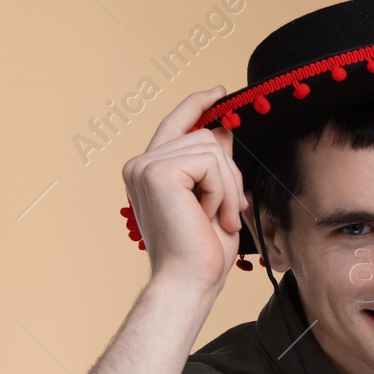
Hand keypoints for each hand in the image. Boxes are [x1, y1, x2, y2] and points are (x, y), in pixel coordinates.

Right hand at [120, 85, 248, 295]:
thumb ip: (215, 164)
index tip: (219, 91)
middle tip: (232, 212)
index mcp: (150, 171)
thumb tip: (221, 128)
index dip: (197, 104)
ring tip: (221, 219)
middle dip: (229, 174)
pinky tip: (212, 216)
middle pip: (203, 136)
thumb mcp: (216, 200)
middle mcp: (141, 164)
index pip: (175, 124)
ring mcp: (145, 166)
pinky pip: (210, 162)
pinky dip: (222, 191)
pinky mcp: (157, 172)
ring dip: (228, 187)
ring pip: (211, 148)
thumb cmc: (202, 253)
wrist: (189, 282)